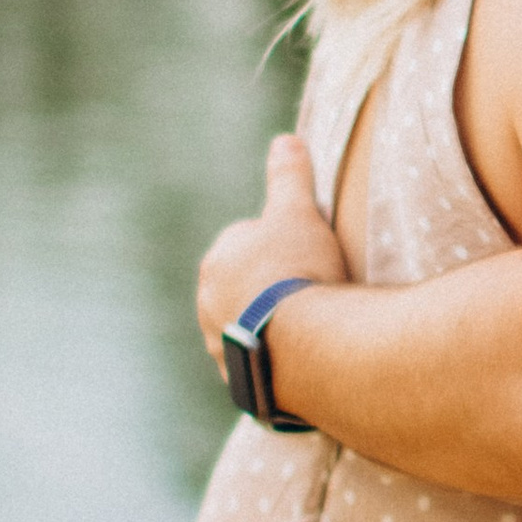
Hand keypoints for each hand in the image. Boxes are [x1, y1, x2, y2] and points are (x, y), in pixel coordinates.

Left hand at [195, 136, 347, 360]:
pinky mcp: (240, 381)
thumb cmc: (300, 270)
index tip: (308, 258)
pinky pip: (258, 362)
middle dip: (271, 289)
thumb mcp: (298, 212)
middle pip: (244, 287)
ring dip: (272, 326)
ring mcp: (220, 345)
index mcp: (216, 261)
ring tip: (311, 329)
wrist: (306, 344)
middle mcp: (208, 304)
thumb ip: (288, 177)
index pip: (247, 244)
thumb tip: (284, 140)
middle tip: (313, 292)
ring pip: (249, 326)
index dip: (282, 247)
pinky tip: (303, 357)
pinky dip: (275, 359)